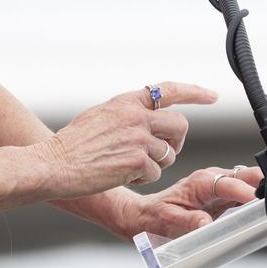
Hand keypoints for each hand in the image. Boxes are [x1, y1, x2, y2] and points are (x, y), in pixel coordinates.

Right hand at [39, 81, 216, 198]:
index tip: (212, 96)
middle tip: (166, 152)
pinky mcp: (137, 160)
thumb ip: (126, 113)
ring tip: (131, 165)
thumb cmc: (72, 144)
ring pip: (169, 153)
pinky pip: (156, 172)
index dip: (194, 92)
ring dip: (156, 163)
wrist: (54, 163)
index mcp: (127, 101)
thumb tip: (145, 115)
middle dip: (177, 141)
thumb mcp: (100, 115)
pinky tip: (122, 174)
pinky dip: (143, 177)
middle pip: (180, 125)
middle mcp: (136, 116)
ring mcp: (138, 137)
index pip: (169, 90)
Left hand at [121, 164, 264, 239]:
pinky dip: (256, 198)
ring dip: (262, 189)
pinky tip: (263, 208)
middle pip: (243, 176)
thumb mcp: (169, 220)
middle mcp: (212, 180)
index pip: (226, 183)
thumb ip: (188, 222)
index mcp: (200, 182)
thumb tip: (206, 224)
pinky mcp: (224, 196)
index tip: (255, 199)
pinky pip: (244, 194)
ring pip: (247, 182)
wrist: (148, 214)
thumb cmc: (157, 216)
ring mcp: (220, 186)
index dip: (242, 190)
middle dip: (261, 182)